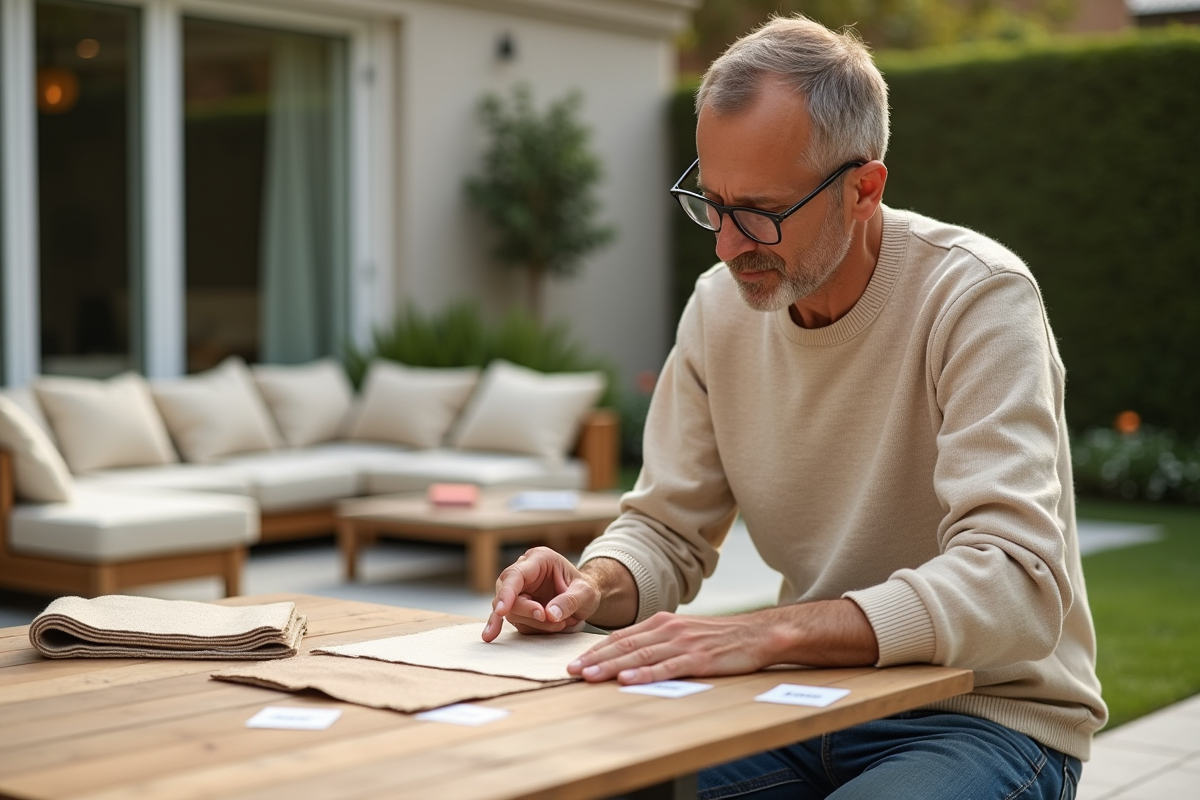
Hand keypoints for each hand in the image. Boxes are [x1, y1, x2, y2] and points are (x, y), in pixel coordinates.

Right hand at [482, 547, 601, 641]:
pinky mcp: (519, 607)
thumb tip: (550, 615)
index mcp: (538, 559)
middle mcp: (524, 572)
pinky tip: (531, 629)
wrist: (585, 598)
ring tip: (559, 623)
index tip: (502, 611)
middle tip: (545, 618)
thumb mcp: (585, 593)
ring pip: (511, 611)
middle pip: (507, 594)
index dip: (506, 593)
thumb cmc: (585, 589)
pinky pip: (517, 621)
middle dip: (524, 611)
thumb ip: (569, 601)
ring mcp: (519, 590)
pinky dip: (531, 628)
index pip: (515, 575)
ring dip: (533, 623)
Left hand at [566, 611, 770, 684]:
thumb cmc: (718, 637)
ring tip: (590, 676)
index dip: (596, 650)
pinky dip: (645, 675)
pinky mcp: (698, 658)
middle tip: (572, 671)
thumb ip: (658, 642)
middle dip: (595, 659)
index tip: (575, 662)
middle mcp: (667, 629)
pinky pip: (666, 668)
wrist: (756, 633)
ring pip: (640, 656)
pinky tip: (628, 681)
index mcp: (661, 622)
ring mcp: (682, 643)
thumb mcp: (683, 633)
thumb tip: (629, 658)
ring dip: (612, 667)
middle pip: (624, 645)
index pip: (621, 637)